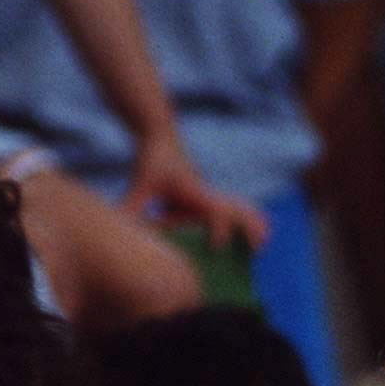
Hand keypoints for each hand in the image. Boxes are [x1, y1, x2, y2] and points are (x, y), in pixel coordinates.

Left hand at [124, 127, 267, 249]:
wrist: (162, 137)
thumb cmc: (153, 160)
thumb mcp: (141, 184)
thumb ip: (131, 206)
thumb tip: (118, 226)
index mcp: (196, 193)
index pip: (214, 212)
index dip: (217, 228)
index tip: (217, 247)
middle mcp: (208, 195)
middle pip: (238, 211)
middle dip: (250, 227)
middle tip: (260, 248)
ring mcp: (210, 195)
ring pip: (239, 209)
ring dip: (252, 223)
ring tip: (265, 242)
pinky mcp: (207, 196)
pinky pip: (231, 208)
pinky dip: (244, 218)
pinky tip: (253, 232)